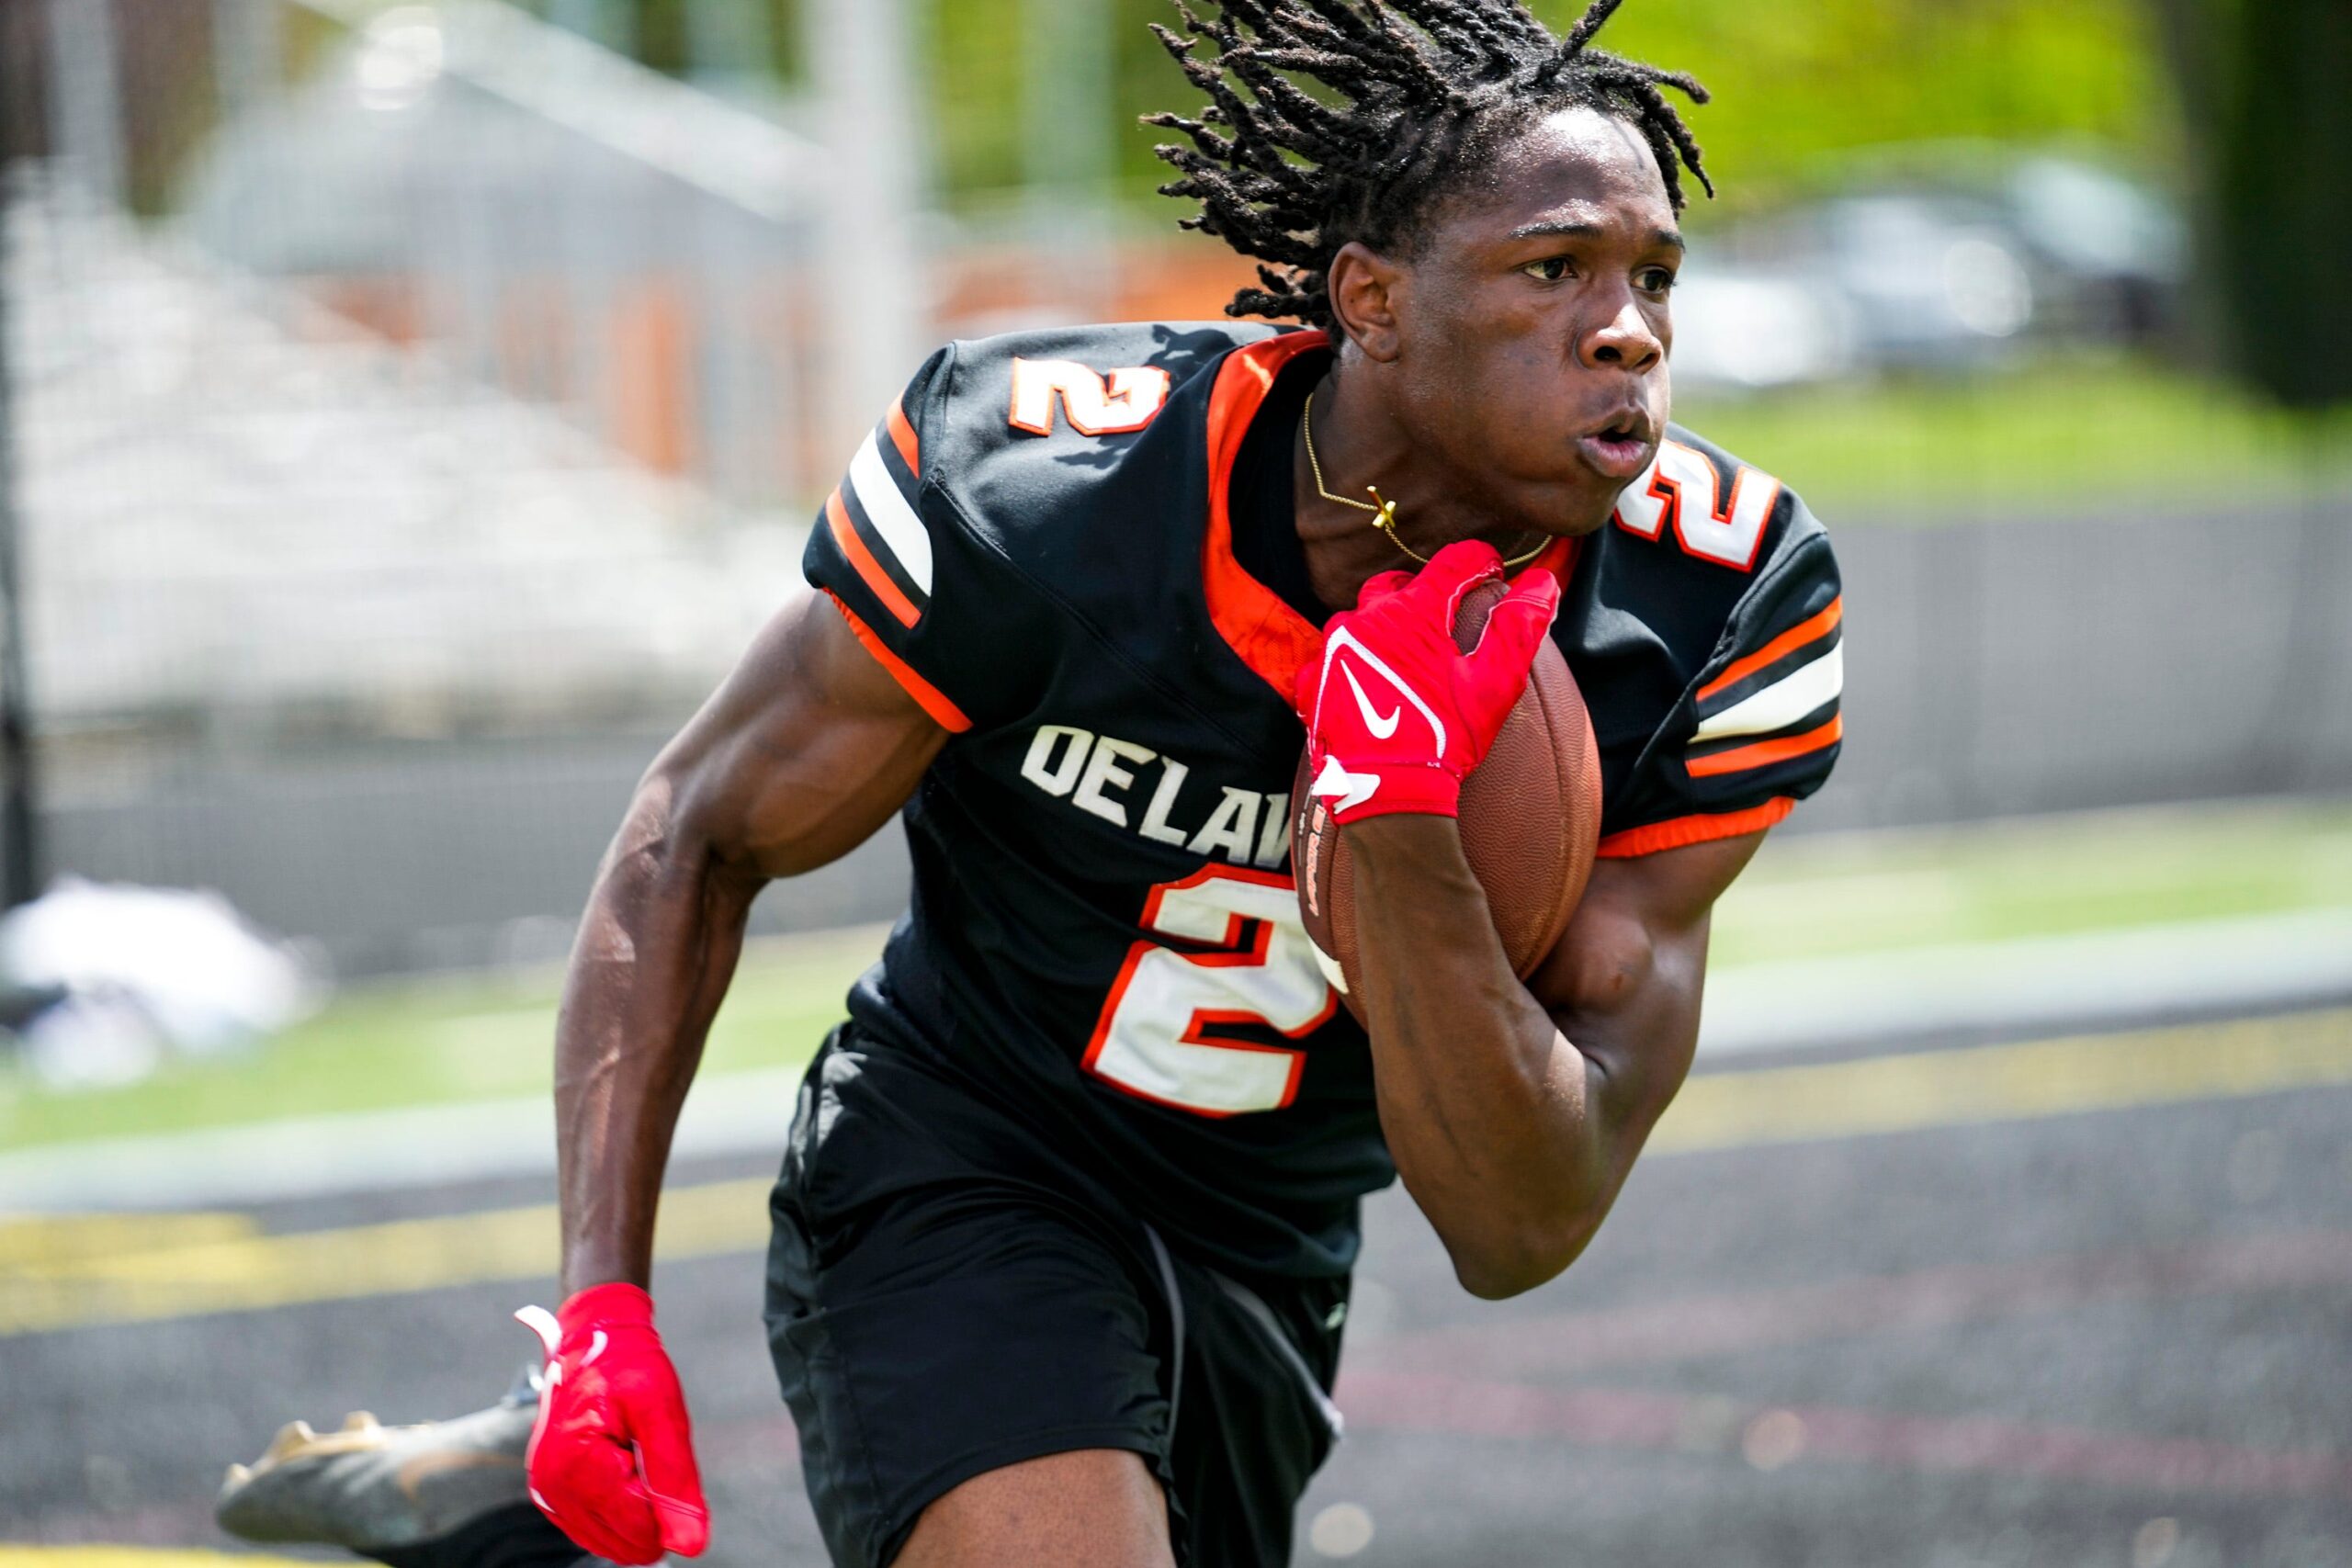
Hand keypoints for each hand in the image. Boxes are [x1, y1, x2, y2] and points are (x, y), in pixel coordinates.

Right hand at [515, 1284, 709, 1563]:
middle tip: (654, 1461)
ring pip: (605, 1540)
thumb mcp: (663, 1413)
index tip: (678, 1476)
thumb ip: (675, 1481)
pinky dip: (616, 1512)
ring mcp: (545, 1491)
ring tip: (635, 1459)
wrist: (594, 1337)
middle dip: (651, 1513)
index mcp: (577, 1465)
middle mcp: (552, 1486)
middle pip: (620, 1541)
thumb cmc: (629, 1366)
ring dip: (633, 1512)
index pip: (636, 1528)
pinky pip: (590, 1527)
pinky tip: (626, 1476)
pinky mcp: (548, 1491)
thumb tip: (691, 1544)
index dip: (671, 1514)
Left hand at [1294, 539, 1560, 823]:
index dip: (1479, 562)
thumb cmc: (1445, 738)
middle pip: (1400, 585)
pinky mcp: (1314, 681)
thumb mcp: (1494, 685)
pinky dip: (1357, 660)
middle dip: (1427, 592)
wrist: (1385, 794)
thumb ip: (1519, 628)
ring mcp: (1333, 650)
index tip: (1492, 571)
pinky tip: (1374, 683)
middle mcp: (1365, 619)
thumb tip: (1543, 583)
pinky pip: (1335, 655)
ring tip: (1411, 654)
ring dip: (1387, 626)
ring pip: (1363, 618)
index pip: (1452, 562)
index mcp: (1413, 611)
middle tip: (1448, 616)